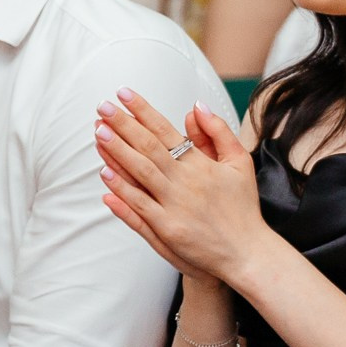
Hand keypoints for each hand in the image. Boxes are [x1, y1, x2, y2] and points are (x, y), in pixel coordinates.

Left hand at [97, 91, 266, 281]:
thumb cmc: (242, 207)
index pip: (165, 130)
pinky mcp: (167, 230)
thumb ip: (218, 132)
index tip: (123, 95)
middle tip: (102, 108)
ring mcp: (174, 207)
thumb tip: (196, 106)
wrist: (247, 252)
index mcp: (201, 164)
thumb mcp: (240, 162)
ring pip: (139, 173)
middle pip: (148, 147)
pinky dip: (122, 191)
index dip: (142, 111)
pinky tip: (105, 175)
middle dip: (123, 125)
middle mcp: (185, 182)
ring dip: (117, 152)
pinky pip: (138, 207)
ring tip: (99, 133)